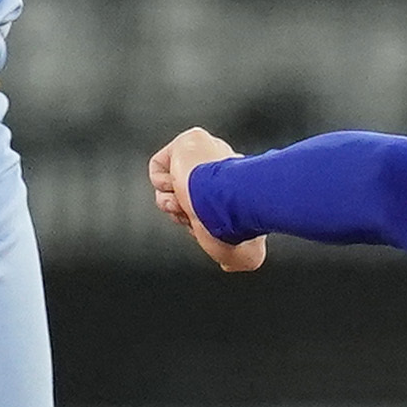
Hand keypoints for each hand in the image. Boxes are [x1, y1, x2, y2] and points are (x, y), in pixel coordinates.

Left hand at [147, 127, 264, 272]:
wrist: (229, 204)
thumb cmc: (240, 228)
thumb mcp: (246, 256)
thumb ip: (237, 260)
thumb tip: (227, 264)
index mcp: (238, 190)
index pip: (207, 204)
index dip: (199, 221)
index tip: (205, 229)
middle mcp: (223, 168)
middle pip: (186, 195)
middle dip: (184, 213)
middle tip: (194, 218)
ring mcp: (206, 154)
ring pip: (172, 184)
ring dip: (173, 202)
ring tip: (187, 204)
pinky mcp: (188, 142)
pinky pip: (160, 167)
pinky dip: (163, 184)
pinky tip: (180, 187)